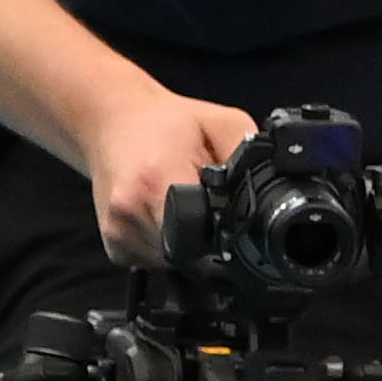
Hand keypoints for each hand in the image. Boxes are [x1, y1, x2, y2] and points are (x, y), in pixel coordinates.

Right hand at [76, 82, 259, 263]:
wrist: (109, 118)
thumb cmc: (164, 121)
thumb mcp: (221, 122)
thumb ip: (248, 155)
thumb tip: (272, 188)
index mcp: (157, 181)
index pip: (204, 235)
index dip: (227, 233)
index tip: (230, 217)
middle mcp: (131, 212)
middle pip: (193, 253)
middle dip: (210, 237)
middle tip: (205, 201)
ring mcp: (118, 233)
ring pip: (175, 261)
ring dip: (188, 241)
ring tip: (182, 202)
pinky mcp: (114, 246)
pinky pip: (156, 261)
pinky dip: (168, 243)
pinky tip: (164, 213)